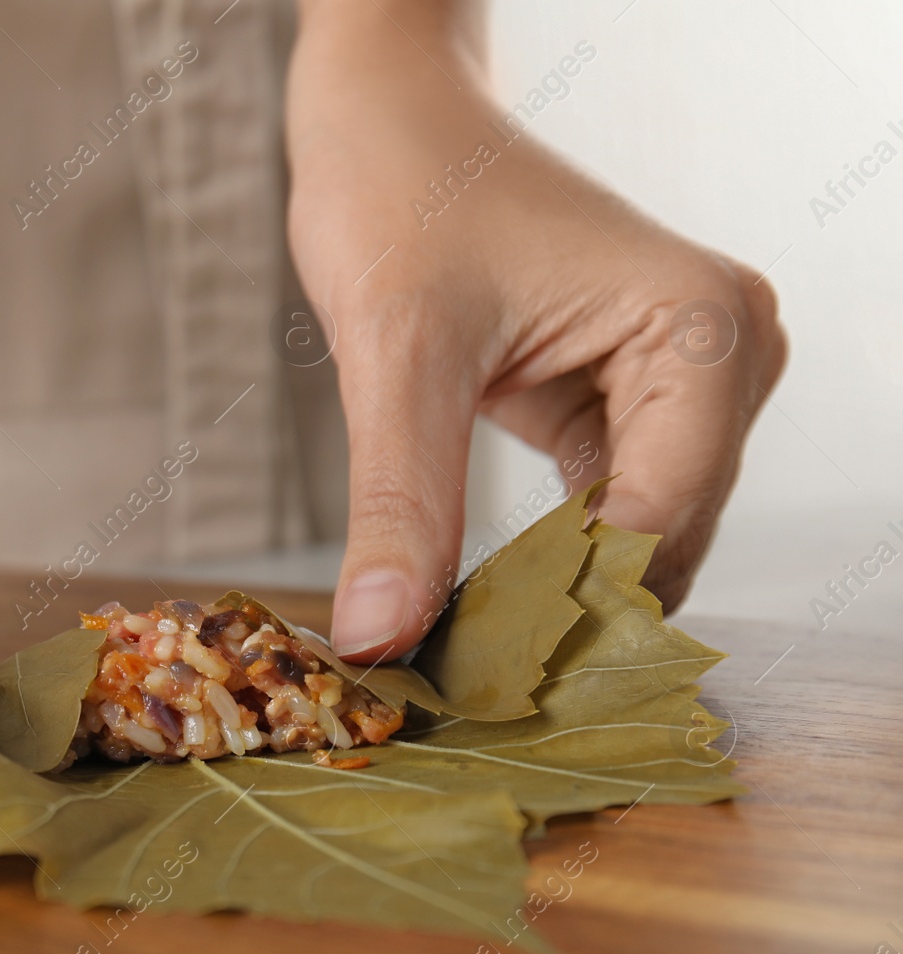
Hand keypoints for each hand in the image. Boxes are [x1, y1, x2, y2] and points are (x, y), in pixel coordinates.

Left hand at [287, 0, 786, 661]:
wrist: (389, 120)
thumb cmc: (402, 192)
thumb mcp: (396, 353)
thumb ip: (398, 500)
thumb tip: (382, 636)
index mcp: (699, 331)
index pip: (657, 523)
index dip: (567, 614)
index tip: (475, 685)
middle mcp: (719, 359)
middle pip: (659, 542)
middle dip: (561, 613)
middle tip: (454, 680)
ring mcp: (683, 384)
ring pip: (633, 540)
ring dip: (551, 596)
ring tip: (459, 650)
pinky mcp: (630, 402)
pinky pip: (604, 513)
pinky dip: (545, 561)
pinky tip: (477, 600)